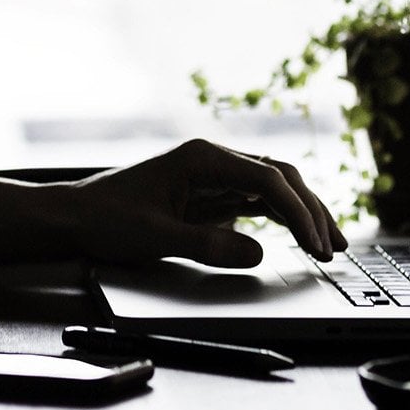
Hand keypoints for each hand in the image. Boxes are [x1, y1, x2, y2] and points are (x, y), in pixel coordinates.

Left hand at [67, 138, 344, 267]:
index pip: (267, 178)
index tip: (315, 243)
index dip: (297, 211)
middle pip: (279, 177)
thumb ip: (207, 244)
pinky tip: (301, 237)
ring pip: (274, 188)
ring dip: (303, 213)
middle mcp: (213, 160)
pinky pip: (257, 201)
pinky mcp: (211, 194)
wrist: (76, 216)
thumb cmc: (108, 219)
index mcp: (202, 158)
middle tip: (334, 247)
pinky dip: (283, 218)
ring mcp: (214, 176)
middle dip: (311, 210)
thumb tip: (258, 252)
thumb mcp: (156, 237)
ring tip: (331, 244)